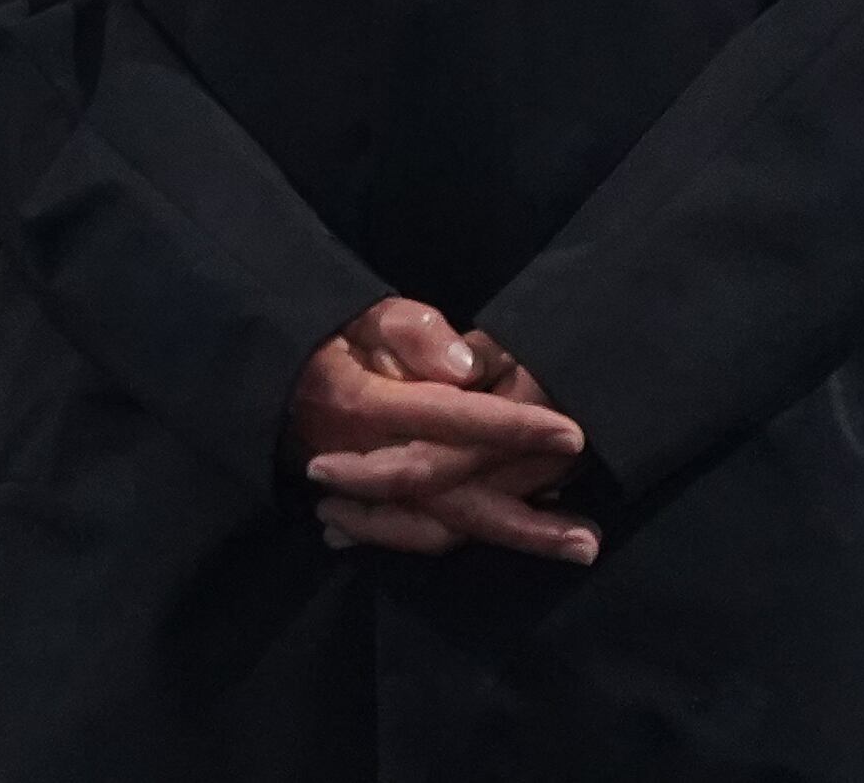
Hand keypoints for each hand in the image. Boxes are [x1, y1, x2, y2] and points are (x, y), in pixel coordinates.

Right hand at [289, 297, 594, 565]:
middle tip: (590, 536)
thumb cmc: (333, 340)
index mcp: (366, 403)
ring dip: (505, 538)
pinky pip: (413, 536)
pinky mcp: (365, 506)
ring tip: (571, 548)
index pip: (448, 418)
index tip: (570, 431)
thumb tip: (466, 368)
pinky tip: (506, 541)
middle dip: (524, 520)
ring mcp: (362, 491)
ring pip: (438, 527)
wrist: (273, 379)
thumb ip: (413, 331)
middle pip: (451, 497)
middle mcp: (365, 457)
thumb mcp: (366, 314)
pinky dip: (460, 544)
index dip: (510, 426)